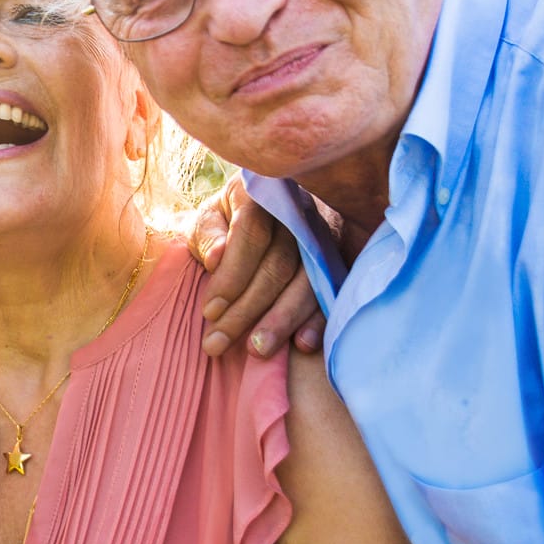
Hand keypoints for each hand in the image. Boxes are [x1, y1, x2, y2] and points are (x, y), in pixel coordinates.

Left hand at [189, 176, 326, 357]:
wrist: (260, 213)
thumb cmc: (225, 221)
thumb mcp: (206, 219)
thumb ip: (208, 236)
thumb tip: (216, 258)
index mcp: (260, 193)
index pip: (252, 233)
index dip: (231, 275)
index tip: (209, 311)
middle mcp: (297, 210)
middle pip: (279, 264)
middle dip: (247, 308)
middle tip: (219, 343)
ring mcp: (322, 234)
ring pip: (307, 281)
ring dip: (282, 319)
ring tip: (257, 350)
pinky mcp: (336, 258)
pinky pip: (332, 291)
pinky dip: (318, 320)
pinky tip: (303, 344)